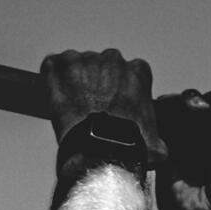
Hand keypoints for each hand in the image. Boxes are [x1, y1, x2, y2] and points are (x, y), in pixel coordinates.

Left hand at [40, 47, 164, 159]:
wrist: (101, 149)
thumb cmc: (127, 145)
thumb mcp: (155, 144)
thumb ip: (156, 138)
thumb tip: (159, 149)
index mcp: (137, 71)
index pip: (130, 73)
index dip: (121, 90)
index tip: (115, 105)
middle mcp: (112, 60)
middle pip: (103, 67)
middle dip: (98, 84)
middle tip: (92, 108)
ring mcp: (85, 60)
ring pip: (77, 65)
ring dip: (75, 81)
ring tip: (73, 106)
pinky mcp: (60, 67)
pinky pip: (52, 66)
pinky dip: (51, 77)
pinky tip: (55, 95)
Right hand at [155, 84, 210, 209]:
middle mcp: (208, 141)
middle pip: (199, 101)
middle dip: (203, 104)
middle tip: (208, 123)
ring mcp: (185, 146)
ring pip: (179, 107)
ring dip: (185, 103)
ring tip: (190, 117)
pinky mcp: (165, 154)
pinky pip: (159, 122)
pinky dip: (162, 110)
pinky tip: (167, 113)